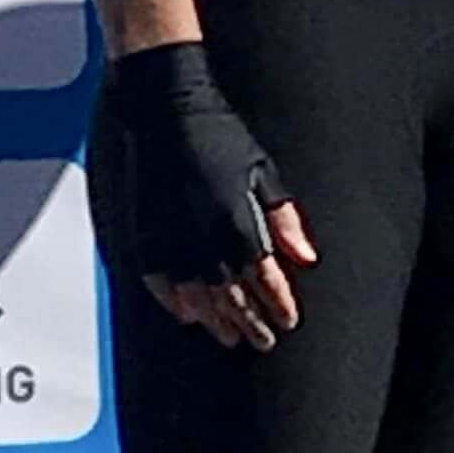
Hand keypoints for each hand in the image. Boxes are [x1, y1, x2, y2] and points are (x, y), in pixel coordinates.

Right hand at [107, 42, 316, 351]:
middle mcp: (204, 240)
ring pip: (196, 299)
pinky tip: (187, 314)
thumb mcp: (263, 172)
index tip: (289, 321)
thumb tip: (307, 257)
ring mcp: (171, 241)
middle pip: (232, 298)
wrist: (165, 111)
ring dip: (215, 321)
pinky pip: (159, 283)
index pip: (264, 280)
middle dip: (251, 323)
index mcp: (237, 223)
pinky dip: (174, 303)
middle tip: (263, 341)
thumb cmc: (219, 136)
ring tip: (229, 336)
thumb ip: (285, 219)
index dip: (278, 305)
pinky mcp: (146, 236)